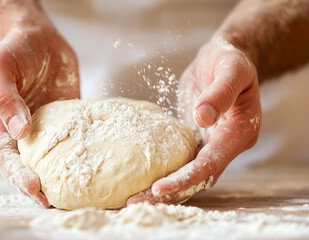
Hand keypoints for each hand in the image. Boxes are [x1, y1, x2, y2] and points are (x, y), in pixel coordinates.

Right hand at [0, 9, 79, 206]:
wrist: (37, 37)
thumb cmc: (13, 50)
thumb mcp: (0, 68)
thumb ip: (4, 97)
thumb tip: (19, 130)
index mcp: (0, 125)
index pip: (7, 158)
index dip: (19, 176)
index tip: (35, 188)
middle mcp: (23, 132)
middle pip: (29, 166)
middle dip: (41, 187)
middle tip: (57, 202)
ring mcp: (46, 128)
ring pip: (53, 159)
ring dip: (63, 177)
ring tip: (79, 194)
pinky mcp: (67, 121)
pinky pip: (75, 139)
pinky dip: (82, 154)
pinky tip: (96, 164)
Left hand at [128, 36, 260, 204]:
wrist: (224, 58)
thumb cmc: (231, 61)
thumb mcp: (231, 69)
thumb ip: (220, 93)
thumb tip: (202, 118)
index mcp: (239, 133)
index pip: (211, 164)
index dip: (186, 178)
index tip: (159, 188)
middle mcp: (226, 145)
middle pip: (198, 177)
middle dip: (170, 192)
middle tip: (136, 202)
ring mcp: (210, 144)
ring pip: (188, 173)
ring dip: (164, 188)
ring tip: (134, 198)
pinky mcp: (195, 139)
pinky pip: (180, 160)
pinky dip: (164, 171)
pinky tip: (141, 178)